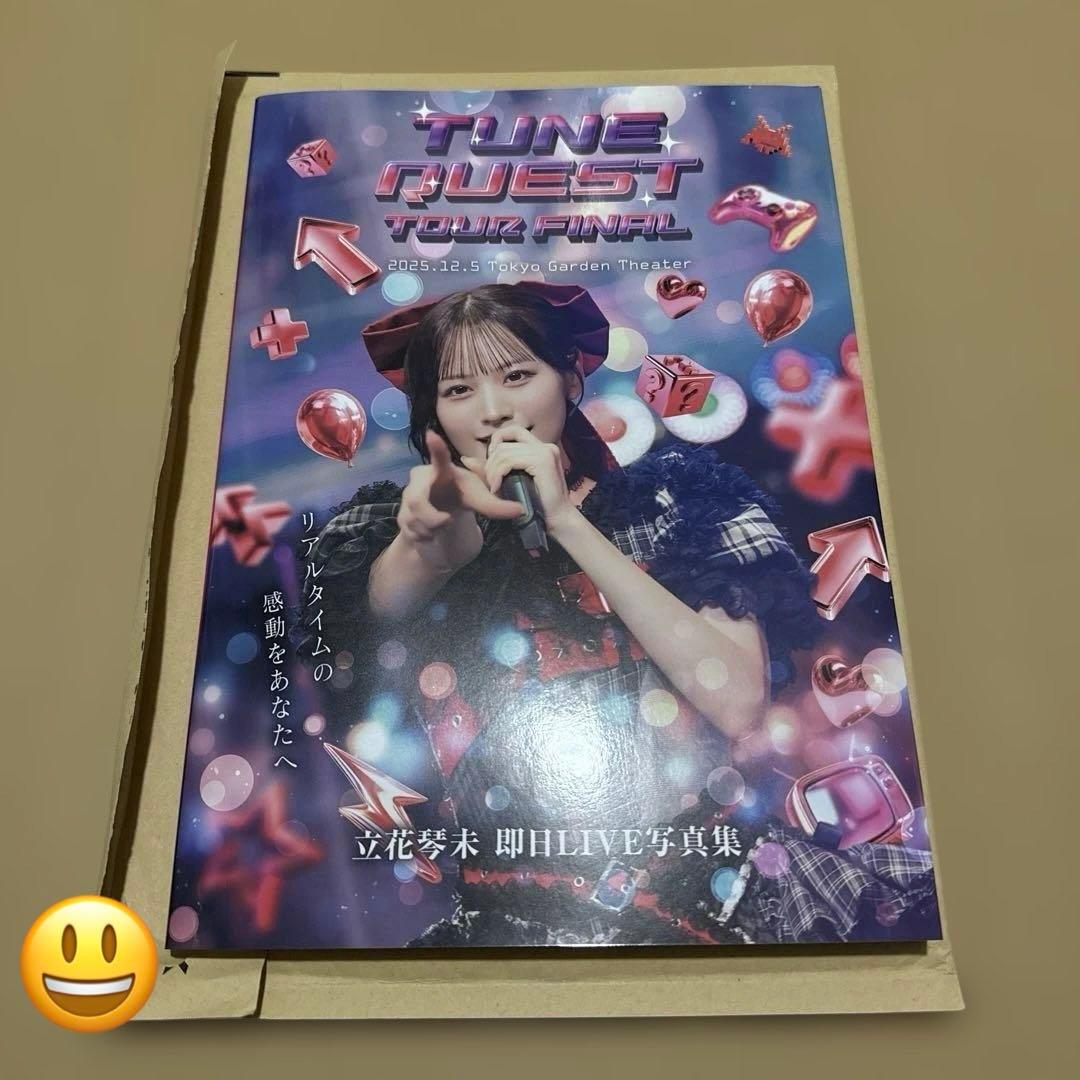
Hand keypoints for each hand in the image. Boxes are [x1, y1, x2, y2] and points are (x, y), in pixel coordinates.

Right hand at [396, 431, 524, 573]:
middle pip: (416, 499)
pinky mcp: (402, 515)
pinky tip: (433, 532)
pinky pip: (411, 530)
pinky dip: (426, 536)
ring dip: (431, 528)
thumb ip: (497, 506)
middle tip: (445, 521)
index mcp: (442, 471)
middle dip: (430, 516)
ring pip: (414, 518)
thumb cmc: (461, 497)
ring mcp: (408, 497)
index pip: (439, 458)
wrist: (442, 519)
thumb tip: (520, 510)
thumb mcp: (480, 501)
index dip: (435, 448)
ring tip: (443, 525)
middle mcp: (420, 479)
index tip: (432, 435)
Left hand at [461, 424, 578, 534]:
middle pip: (505, 442)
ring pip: (504, 452)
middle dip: (491, 461)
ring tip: (493, 488)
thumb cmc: (536, 505)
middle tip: (491, 481)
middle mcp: (545, 446)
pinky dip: (498, 474)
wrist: (558, 521)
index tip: (493, 465)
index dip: (497, 443)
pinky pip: (509, 461)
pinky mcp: (542, 462)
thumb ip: (491, 469)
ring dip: (492, 471)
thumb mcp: (510, 482)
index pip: (513, 431)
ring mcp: (545, 452)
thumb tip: (465, 459)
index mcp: (541, 448)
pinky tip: (496, 488)